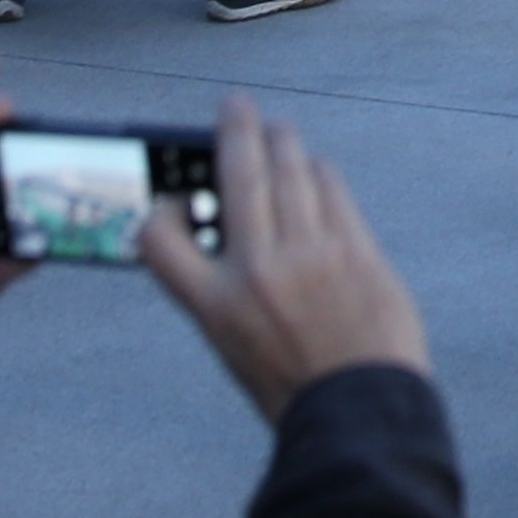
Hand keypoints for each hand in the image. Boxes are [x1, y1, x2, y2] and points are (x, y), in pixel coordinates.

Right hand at [141, 96, 428, 423]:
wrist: (359, 410)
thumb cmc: (295, 387)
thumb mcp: (235, 346)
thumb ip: (228, 290)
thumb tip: (236, 234)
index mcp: (214, 305)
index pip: (158, 237)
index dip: (160, 211)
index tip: (175, 198)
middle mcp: (256, 271)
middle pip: (237, 174)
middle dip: (235, 128)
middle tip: (237, 106)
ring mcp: (309, 253)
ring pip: (290, 169)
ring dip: (282, 140)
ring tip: (278, 132)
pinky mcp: (354, 247)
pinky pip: (331, 189)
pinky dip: (320, 173)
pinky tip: (316, 172)